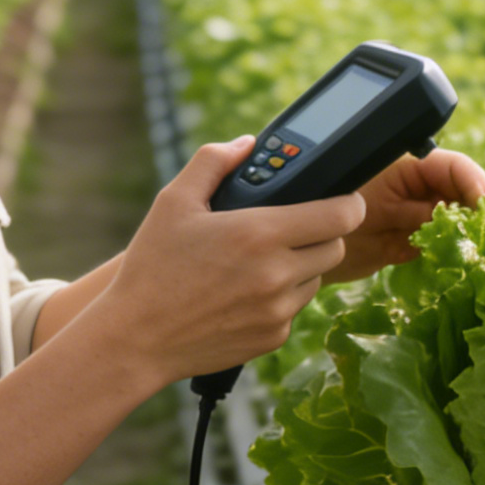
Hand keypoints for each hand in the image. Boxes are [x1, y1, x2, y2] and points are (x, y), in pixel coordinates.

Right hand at [94, 137, 366, 387]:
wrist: (135, 339)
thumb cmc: (152, 266)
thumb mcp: (174, 202)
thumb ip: (213, 162)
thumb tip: (247, 144)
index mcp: (260, 233)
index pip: (342, 215)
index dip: (350, 203)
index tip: (342, 199)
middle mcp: (277, 274)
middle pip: (336, 246)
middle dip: (322, 233)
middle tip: (292, 227)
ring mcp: (278, 311)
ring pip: (316, 279)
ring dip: (301, 266)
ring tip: (258, 262)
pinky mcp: (273, 338)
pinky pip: (295, 309)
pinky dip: (280, 298)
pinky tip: (244, 293)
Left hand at [324, 149, 484, 283]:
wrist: (298, 249)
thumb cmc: (320, 213)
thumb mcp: (364, 207)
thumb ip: (406, 209)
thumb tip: (447, 213)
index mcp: (403, 167)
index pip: (452, 167)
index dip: (476, 183)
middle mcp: (413, 190)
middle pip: (461, 194)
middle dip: (479, 213)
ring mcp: (412, 217)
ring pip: (456, 222)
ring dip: (469, 237)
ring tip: (480, 255)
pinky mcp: (407, 245)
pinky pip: (440, 247)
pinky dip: (452, 257)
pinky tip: (460, 267)